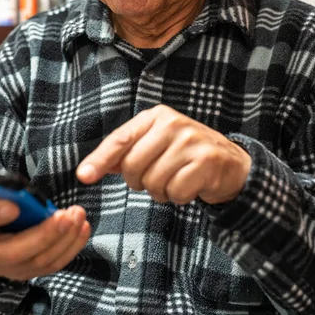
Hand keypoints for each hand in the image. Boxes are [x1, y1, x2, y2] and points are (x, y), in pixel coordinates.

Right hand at [0, 198, 89, 280]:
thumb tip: (0, 180)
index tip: (14, 205)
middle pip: (15, 252)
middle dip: (44, 234)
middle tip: (66, 215)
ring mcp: (6, 268)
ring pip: (38, 261)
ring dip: (64, 239)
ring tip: (78, 215)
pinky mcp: (27, 271)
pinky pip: (52, 264)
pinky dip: (71, 247)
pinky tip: (83, 228)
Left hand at [77, 105, 250, 204]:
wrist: (231, 163)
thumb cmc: (185, 155)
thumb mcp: (155, 145)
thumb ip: (125, 154)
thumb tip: (89, 169)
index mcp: (156, 116)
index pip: (120, 139)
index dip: (99, 159)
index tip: (83, 176)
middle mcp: (172, 124)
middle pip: (133, 166)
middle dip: (138, 182)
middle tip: (155, 178)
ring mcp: (191, 141)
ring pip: (153, 182)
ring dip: (161, 191)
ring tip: (176, 180)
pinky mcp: (206, 162)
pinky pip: (175, 193)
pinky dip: (179, 197)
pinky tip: (190, 186)